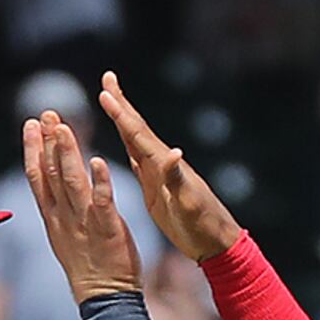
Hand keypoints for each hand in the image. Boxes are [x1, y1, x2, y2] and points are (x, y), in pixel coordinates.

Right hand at [21, 110, 143, 300]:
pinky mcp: (107, 231)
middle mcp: (65, 218)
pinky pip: (102, 203)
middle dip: (47, 142)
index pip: (38, 178)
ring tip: (63, 127)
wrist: (104, 299)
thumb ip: (60, 207)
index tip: (30, 124)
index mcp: (55, 218)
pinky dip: (100, 182)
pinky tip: (98, 161)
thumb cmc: (90, 266)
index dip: (33, 149)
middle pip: (51, 175)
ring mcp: (84, 224)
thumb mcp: (67, 234)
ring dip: (67, 154)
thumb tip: (53, 186)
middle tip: (45, 114)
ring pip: (72, 183)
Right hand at [91, 72, 241, 260]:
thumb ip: (178, 179)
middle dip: (121, 103)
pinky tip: (124, 139)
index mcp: (164, 167)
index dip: (121, 115)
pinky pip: (137, 158)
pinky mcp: (157, 186)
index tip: (105, 93)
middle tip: (108, 77)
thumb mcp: (189, 204)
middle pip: (136, 128)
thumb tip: (173, 153)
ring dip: (123, 119)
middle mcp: (162, 164)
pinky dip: (128, 144)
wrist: (215, 241)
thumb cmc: (202, 225)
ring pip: (135, 139)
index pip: (138, 135)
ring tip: (112, 99)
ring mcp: (159, 174)